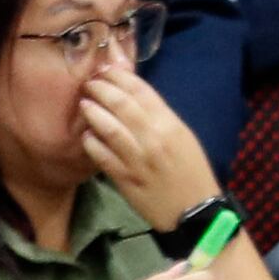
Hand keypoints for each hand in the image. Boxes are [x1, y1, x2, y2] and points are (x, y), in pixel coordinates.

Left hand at [74, 60, 220, 222]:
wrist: (194, 210)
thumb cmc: (191, 171)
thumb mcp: (183, 138)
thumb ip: (160, 117)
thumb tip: (132, 97)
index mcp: (172, 125)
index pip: (142, 91)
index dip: (121, 77)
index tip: (106, 69)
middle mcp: (154, 138)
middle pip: (122, 105)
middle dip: (102, 89)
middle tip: (89, 83)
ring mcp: (138, 158)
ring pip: (109, 128)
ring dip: (93, 112)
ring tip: (84, 104)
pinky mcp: (125, 178)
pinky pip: (101, 155)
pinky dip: (91, 142)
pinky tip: (86, 135)